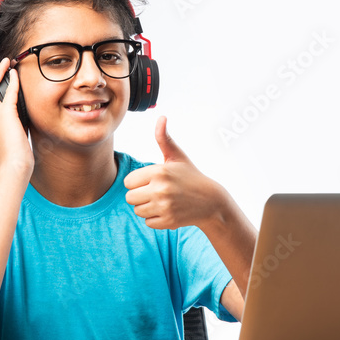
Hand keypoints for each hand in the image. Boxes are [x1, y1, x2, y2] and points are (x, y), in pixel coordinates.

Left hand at [124, 116, 227, 230]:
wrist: (211, 201)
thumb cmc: (190, 176)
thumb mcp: (177, 157)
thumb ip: (164, 138)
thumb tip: (161, 117)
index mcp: (159, 172)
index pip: (128, 182)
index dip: (138, 182)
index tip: (151, 181)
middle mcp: (160, 189)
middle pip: (129, 198)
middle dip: (139, 196)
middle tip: (155, 192)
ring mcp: (165, 207)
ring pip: (137, 211)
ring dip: (146, 208)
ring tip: (162, 201)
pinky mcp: (168, 221)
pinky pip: (147, 222)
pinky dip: (155, 218)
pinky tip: (167, 210)